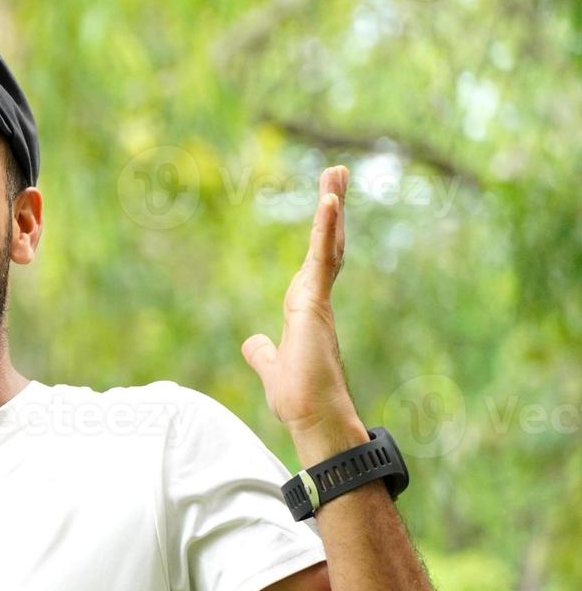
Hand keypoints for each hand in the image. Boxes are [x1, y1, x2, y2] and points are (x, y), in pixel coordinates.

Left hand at [241, 165, 365, 443]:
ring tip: (336, 171)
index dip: (321, 233)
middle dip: (331, 208)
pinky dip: (324, 229)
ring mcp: (318, 300)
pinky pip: (321, 259)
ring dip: (331, 207)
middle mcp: (316, 300)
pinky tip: (328, 200)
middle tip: (336, 172)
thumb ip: (263, 352)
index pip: (314, 262)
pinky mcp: (315, 304)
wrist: (312, 418)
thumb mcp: (272, 367)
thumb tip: (253, 342)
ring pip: (327, 244)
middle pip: (326, 243)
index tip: (327, 205)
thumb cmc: (297, 398)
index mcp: (305, 310)